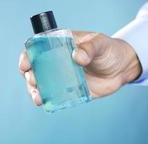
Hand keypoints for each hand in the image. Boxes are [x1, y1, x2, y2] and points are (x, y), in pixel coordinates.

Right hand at [18, 31, 141, 105]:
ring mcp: (61, 77)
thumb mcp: (99, 43)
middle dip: (29, 77)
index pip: (36, 49)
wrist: (121, 67)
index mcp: (58, 45)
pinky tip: (47, 104)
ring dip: (35, 91)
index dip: (26, 56)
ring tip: (38, 98)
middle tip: (34, 81)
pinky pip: (54, 96)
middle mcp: (56, 61)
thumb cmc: (108, 49)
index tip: (25, 64)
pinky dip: (48, 101)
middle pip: (34, 69)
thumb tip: (78, 57)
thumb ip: (89, 48)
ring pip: (41, 84)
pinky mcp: (69, 90)